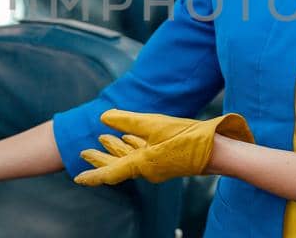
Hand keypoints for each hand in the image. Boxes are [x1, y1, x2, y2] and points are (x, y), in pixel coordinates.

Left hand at [73, 110, 253, 185]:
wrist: (218, 149)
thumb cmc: (189, 138)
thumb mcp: (155, 124)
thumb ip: (128, 121)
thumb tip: (104, 117)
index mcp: (142, 165)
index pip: (110, 172)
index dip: (93, 173)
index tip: (78, 178)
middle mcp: (148, 169)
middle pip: (118, 165)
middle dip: (100, 158)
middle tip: (83, 152)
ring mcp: (158, 165)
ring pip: (130, 159)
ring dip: (115, 149)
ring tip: (101, 140)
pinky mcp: (166, 158)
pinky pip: (143, 154)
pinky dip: (132, 147)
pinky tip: (128, 139)